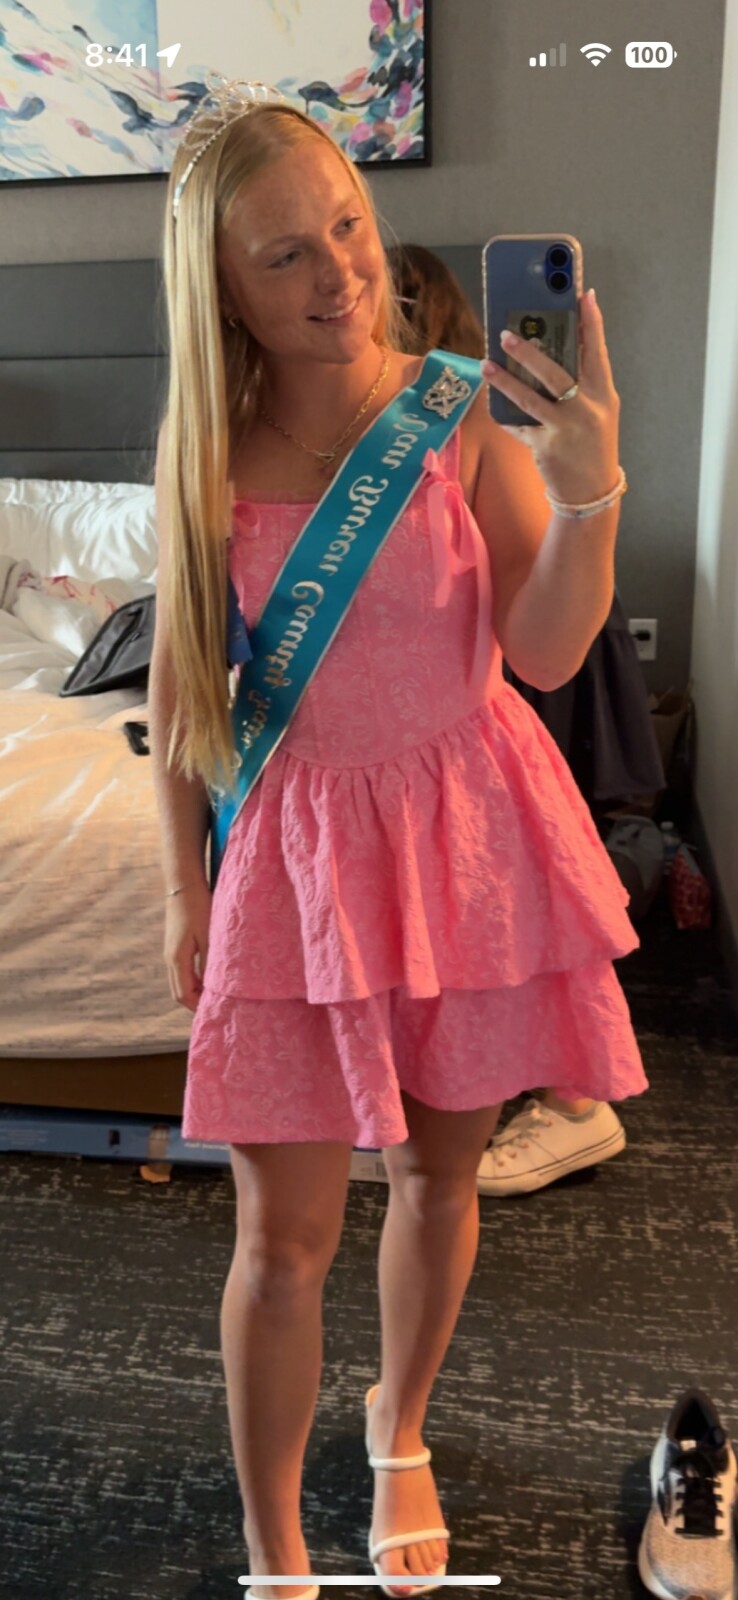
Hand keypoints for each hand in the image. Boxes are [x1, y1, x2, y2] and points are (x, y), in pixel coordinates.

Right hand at [164, 880, 211, 1011]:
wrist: (183, 884)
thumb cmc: (198, 907)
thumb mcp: (208, 936)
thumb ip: (210, 962)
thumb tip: (215, 986)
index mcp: (177, 959)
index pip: (184, 994)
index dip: (197, 1007)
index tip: (213, 1012)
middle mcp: (170, 959)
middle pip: (179, 992)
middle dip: (194, 1003)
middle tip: (214, 1009)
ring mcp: (170, 952)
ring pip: (179, 982)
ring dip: (194, 992)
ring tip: (214, 996)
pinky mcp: (174, 946)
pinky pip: (181, 971)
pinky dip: (193, 980)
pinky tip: (208, 978)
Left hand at [482, 288, 620, 507]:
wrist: (591, 491)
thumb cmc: (593, 444)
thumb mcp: (599, 411)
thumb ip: (584, 383)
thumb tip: (556, 349)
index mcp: (603, 395)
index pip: (597, 353)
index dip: (592, 324)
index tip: (583, 295)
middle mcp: (586, 409)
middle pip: (556, 373)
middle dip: (529, 351)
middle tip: (506, 333)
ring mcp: (565, 429)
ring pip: (530, 398)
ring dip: (504, 380)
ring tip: (486, 364)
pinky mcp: (545, 447)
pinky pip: (518, 426)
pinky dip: (504, 415)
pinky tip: (492, 404)